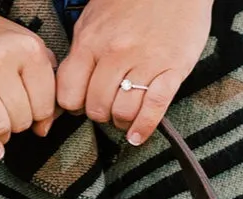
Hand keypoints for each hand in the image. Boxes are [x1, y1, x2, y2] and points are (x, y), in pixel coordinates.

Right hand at [0, 7, 57, 159]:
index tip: (33, 115)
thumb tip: (47, 122)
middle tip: (9, 113)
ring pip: (0, 126)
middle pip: (22, 118)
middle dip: (18, 124)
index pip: (45, 104)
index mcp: (26, 47)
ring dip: (1, 133)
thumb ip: (43, 77)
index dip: (40, 116)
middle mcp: (1, 58)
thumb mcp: (23, 45)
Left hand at [54, 0, 213, 145]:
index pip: (70, 94)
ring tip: (124, 115)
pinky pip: (154, 109)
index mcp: (91, 41)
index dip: (74, 105)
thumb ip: (82, 50)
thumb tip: (70, 83)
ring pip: (123, 112)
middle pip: (97, 108)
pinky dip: (143, 128)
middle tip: (107, 107)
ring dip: (121, 121)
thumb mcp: (94, 17)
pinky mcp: (172, 69)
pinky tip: (137, 136)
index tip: (81, 104)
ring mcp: (145, 62)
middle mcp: (116, 53)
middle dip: (100, 114)